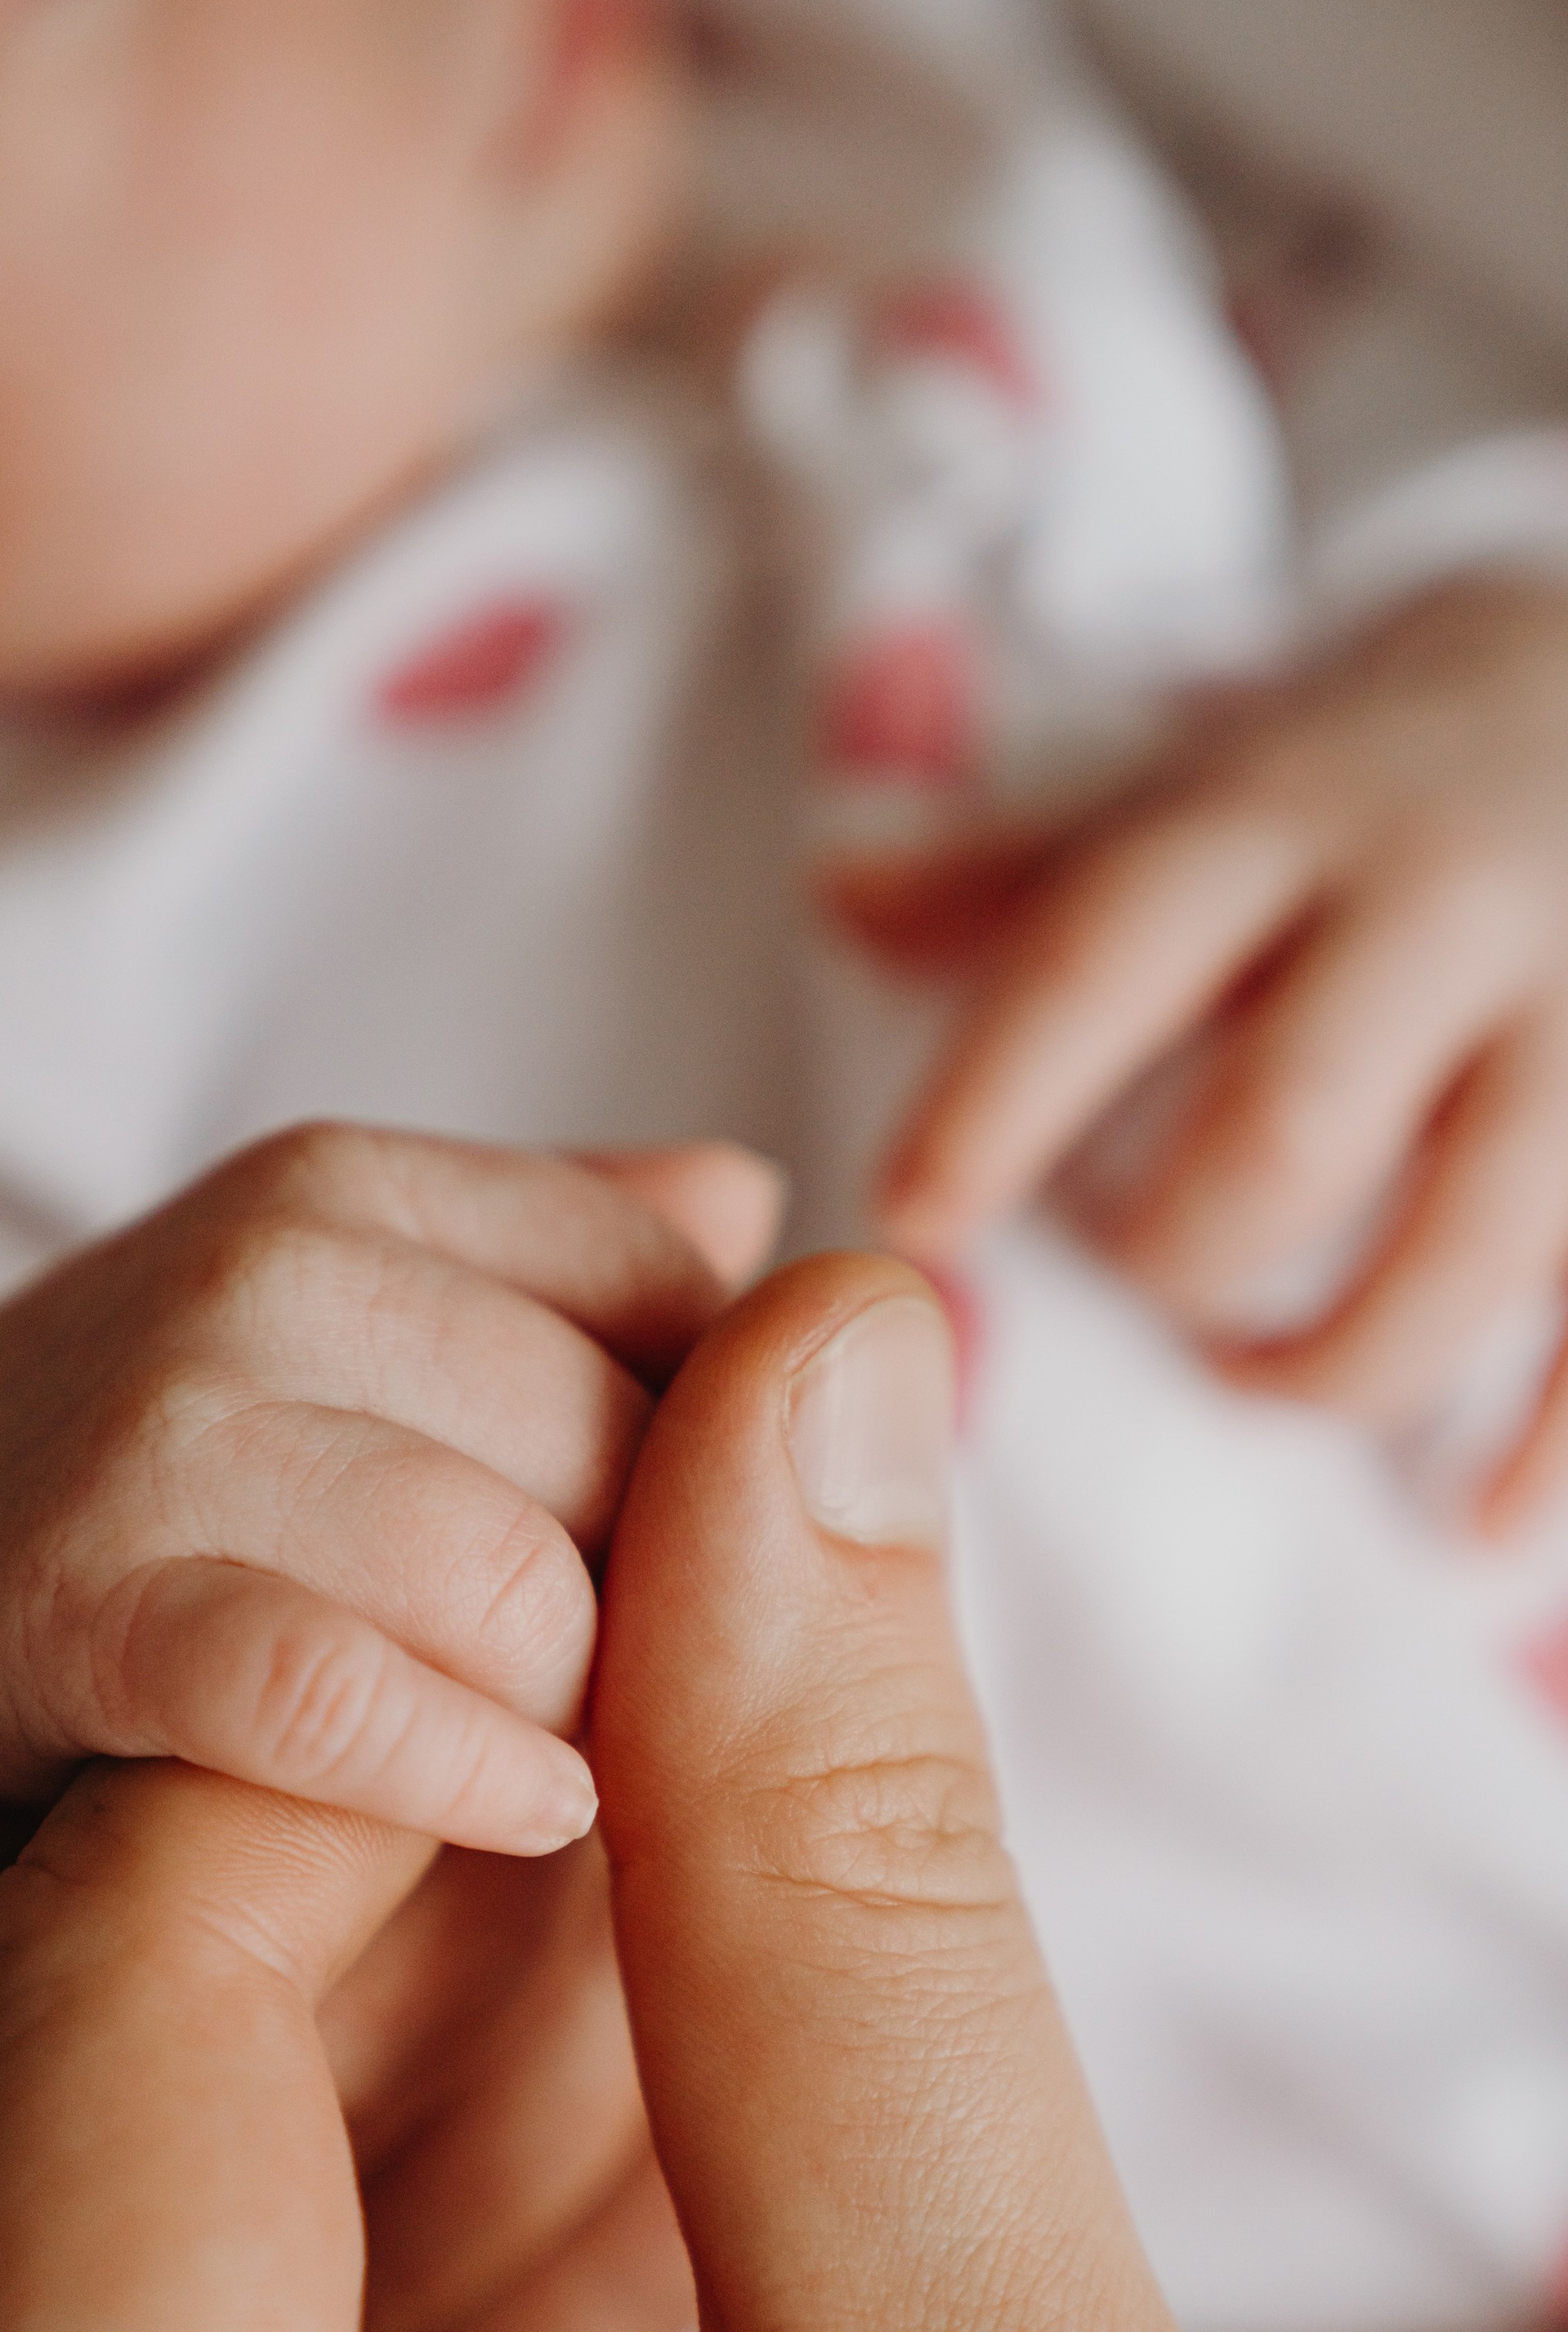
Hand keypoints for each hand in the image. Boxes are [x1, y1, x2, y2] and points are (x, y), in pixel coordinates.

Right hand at [0, 1122, 781, 1891]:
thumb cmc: (155, 1487)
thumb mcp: (352, 1330)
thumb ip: (562, 1265)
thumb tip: (761, 1209)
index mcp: (367, 1188)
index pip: (690, 1311)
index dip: (734, 1483)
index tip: (689, 1589)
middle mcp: (273, 1261)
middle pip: (636, 1455)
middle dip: (670, 1616)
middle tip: (633, 1711)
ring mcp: (169, 1422)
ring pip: (517, 1578)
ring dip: (573, 1709)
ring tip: (564, 1766)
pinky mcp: (79, 1603)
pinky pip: (334, 1695)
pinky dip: (453, 1768)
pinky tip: (524, 1813)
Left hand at [0, 1255, 1565, 2331]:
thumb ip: (842, 1914)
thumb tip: (791, 1406)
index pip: (99, 2012)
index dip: (383, 1701)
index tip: (624, 1524)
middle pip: (76, 2183)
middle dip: (400, 1888)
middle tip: (673, 1638)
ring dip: (402, 2093)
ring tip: (672, 1873)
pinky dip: (376, 2329)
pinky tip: (596, 2158)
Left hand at [831, 576, 1567, 1526]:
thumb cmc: (1344, 802)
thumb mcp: (1184, 800)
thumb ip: (1010, 871)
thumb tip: (835, 894)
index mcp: (1270, 825)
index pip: (1106, 953)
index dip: (998, 1096)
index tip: (910, 1220)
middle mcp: (1434, 907)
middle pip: (1291, 1123)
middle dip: (1191, 1252)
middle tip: (1146, 1292)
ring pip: (1469, 1238)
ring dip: (1346, 1359)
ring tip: (1267, 1382)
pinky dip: (1544, 1443)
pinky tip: (1471, 1531)